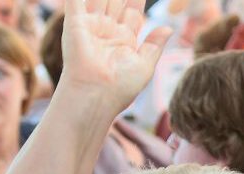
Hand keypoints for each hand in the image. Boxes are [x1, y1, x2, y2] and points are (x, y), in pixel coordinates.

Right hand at [58, 0, 172, 112]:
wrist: (97, 94)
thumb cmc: (121, 86)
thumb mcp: (145, 65)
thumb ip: (154, 44)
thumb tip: (168, 27)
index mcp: (124, 39)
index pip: (133, 11)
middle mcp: (107, 30)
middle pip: (116, 0)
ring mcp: (91, 26)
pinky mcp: (75, 24)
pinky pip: (76, 2)